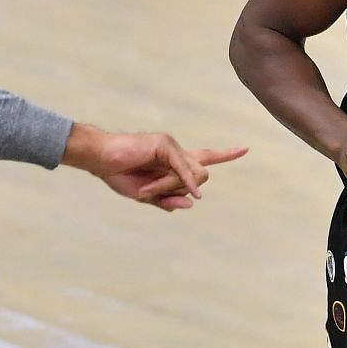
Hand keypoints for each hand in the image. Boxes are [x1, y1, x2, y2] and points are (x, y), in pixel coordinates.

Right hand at [62, 124, 248, 211]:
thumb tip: (193, 202)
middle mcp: (177, 153)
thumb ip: (168, 200)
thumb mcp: (147, 196)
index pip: (206, 157)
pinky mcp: (165, 145)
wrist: (100, 160)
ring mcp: (172, 147)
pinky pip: (183, 169)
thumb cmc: (120, 175)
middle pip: (202, 175)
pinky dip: (186, 182)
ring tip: (146, 185)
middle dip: (182, 190)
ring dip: (171, 188)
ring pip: (193, 174)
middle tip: (152, 192)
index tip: (246, 148)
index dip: (226, 154)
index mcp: (175, 163)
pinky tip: (192, 191)